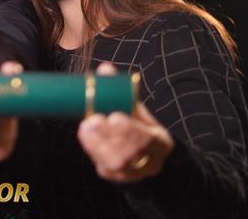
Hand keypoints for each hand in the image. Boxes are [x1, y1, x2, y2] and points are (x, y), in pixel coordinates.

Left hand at [77, 62, 173, 182]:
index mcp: (162, 143)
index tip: (114, 116)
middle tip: (93, 121)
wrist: (141, 152)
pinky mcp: (117, 178)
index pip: (149, 139)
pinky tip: (86, 137)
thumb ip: (121, 91)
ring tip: (86, 127)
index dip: (131, 130)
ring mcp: (134, 174)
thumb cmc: (136, 123)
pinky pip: (105, 170)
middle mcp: (151, 163)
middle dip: (111, 137)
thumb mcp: (134, 108)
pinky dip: (94, 151)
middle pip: (131, 154)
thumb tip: (105, 69)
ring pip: (117, 164)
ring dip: (98, 144)